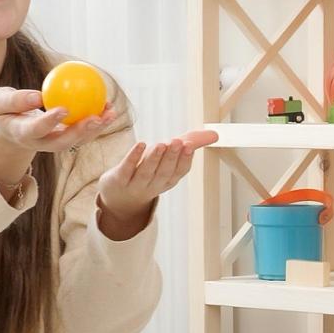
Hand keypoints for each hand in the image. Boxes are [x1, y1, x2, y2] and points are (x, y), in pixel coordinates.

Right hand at [0, 87, 116, 154]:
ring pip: (78, 141)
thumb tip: (38, 95)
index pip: (36, 129)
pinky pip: (84, 133)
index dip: (50, 121)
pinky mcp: (66, 140)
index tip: (63, 109)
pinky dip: (97, 121)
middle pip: (63, 142)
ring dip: (96, 129)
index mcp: (22, 133)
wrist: (12, 129)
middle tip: (96, 117)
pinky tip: (109, 106)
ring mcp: (55, 144)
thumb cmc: (5, 111)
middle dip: (80, 132)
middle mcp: (41, 143)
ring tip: (110, 112)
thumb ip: (15, 99)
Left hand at [93, 129, 220, 239]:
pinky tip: (140, 145)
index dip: (184, 160)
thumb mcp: (170, 159)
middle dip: (171, 157)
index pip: (179, 172)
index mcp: (168, 180)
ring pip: (147, 172)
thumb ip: (190, 144)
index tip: (189, 146)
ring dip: (155, 158)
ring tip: (162, 144)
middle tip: (178, 142)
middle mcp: (153, 185)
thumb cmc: (148, 172)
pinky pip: (126, 169)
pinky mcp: (118, 179)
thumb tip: (215, 134)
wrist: (119, 198)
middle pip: (164, 172)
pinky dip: (133, 157)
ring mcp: (135, 184)